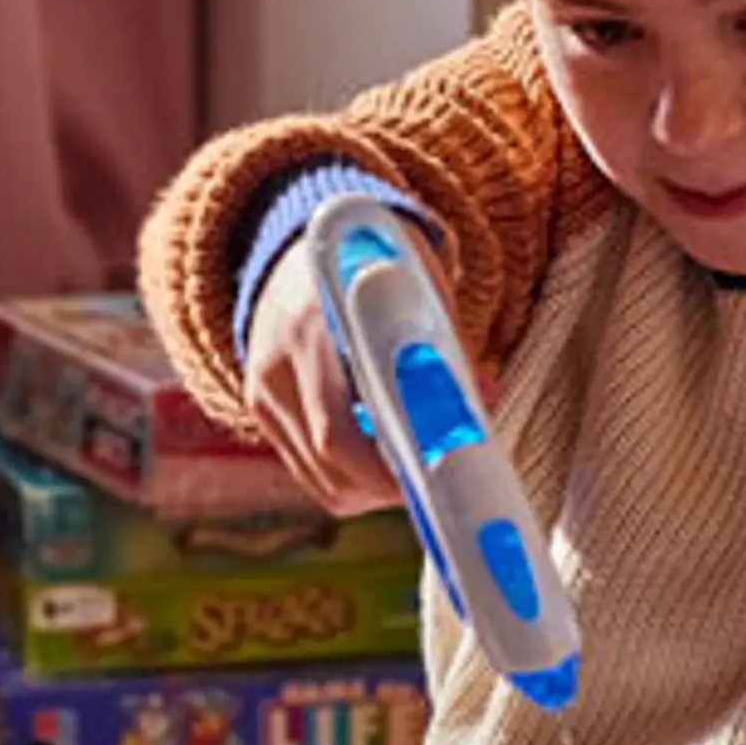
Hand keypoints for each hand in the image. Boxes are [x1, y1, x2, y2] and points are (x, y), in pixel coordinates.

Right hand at [241, 230, 450, 516]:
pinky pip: (314, 472)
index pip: (338, 426)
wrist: (300, 256)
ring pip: (324, 479)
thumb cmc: (374, 269)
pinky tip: (386, 453)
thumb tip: (481, 400)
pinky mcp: (264, 412)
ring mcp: (264, 393)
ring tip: (420, 462)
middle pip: (330, 460)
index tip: (435, 473)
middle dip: (393, 482)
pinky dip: (356, 478)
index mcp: (313, 324)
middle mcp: (278, 363)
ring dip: (378, 487)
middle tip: (443, 480)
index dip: (388, 461)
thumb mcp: (412, 283)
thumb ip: (441, 343)